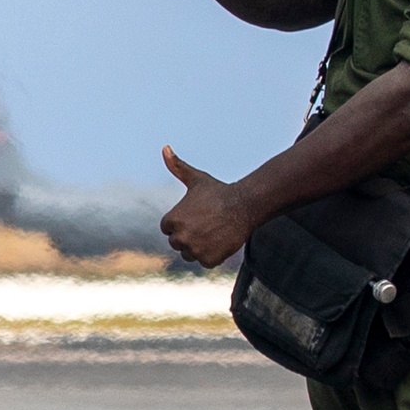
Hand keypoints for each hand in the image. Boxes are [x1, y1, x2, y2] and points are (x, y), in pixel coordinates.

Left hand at [160, 146, 253, 266]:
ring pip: (190, 254)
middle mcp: (180, 237)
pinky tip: (221, 240)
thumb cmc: (219, 192)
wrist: (245, 205)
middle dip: (189, 235)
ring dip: (200, 246)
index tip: (196, 215)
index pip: (168, 229)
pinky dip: (213, 255)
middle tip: (206, 223)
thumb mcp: (196, 179)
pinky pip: (205, 262)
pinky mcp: (208, 260)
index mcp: (172, 220)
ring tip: (213, 231)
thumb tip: (164, 148)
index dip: (181, 222)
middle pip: (177, 243)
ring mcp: (194, 250)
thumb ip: (177, 167)